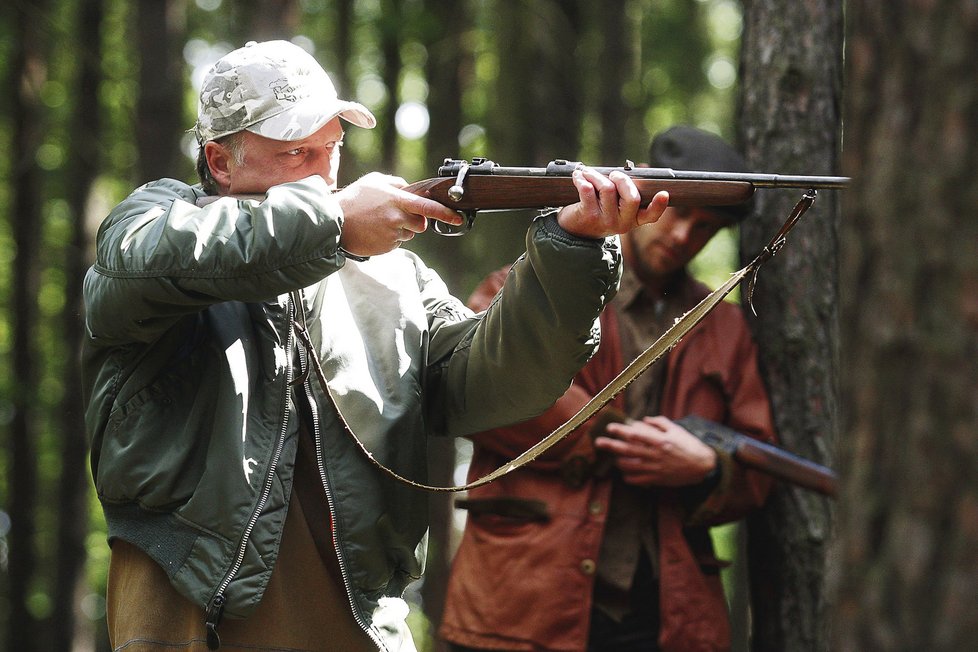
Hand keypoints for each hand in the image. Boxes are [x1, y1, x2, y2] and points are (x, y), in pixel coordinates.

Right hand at [334, 172, 464, 256]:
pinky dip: (390, 238)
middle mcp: (397, 218)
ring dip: (400, 229)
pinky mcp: (387, 247)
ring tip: (380, 222)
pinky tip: (376, 231)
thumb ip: (397, 183)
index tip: (457, 218)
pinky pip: (397, 243)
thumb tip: (411, 189)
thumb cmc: (353, 200)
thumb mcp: (375, 182)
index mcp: (397, 200)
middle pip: (421, 224)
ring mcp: (392, 234)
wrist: (334, 222)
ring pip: (409, 234)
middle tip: (396, 215)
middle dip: (415, 221)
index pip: (428, 207)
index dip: (445, 213)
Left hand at [555, 167, 667, 238]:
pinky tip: (578, 176)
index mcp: (634, 219)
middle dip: (621, 179)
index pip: (651, 216)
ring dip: (596, 175)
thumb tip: (630, 171)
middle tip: (613, 174)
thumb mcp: (616, 207)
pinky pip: (587, 189)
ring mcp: (606, 221)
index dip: (659, 205)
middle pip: (631, 197)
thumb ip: (625, 192)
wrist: (575, 230)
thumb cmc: (599, 211)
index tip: (664, 194)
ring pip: (607, 188)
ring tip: (587, 173)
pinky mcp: (589, 216)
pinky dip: (582, 178)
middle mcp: (623, 223)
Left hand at [593, 415, 716, 486]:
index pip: (635, 434)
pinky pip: (637, 480)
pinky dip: (628, 477)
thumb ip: (659, 423)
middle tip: (598, 442)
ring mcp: (656, 469)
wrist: (703, 466)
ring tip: (614, 458)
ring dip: (618, 461)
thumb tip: (642, 420)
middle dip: (611, 445)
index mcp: (660, 441)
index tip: (610, 427)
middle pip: (628, 450)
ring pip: (630, 466)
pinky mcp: (657, 480)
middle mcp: (656, 455)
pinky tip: (624, 472)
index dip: (620, 430)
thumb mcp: (676, 429)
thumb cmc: (689, 445)